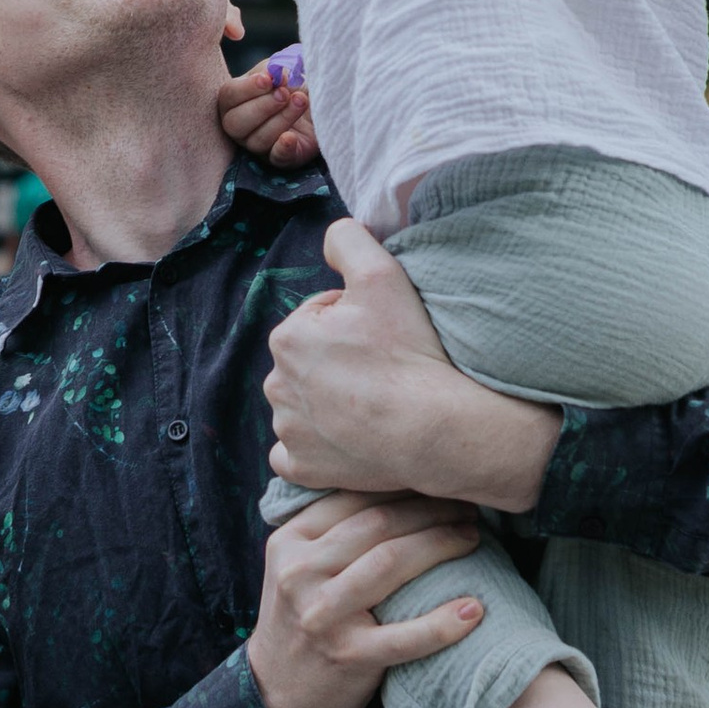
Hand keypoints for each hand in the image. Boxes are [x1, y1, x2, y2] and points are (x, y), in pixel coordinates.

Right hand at [216, 41, 316, 170]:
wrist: (322, 103)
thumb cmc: (295, 84)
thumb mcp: (283, 69)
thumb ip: (275, 69)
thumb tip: (273, 74)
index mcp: (236, 100)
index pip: (228, 96)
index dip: (246, 89)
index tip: (268, 79)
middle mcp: (241, 125)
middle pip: (235, 123)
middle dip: (261, 106)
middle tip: (284, 93)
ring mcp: (259, 145)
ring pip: (257, 140)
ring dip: (280, 119)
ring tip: (300, 101)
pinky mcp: (282, 158)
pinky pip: (277, 158)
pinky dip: (282, 148)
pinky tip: (290, 137)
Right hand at [245, 489, 489, 707]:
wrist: (276, 694)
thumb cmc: (302, 621)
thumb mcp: (296, 568)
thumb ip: (330, 531)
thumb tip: (396, 484)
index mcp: (290, 542)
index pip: (354, 498)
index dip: (403, 487)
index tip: (439, 484)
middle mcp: (300, 571)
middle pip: (378, 524)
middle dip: (430, 511)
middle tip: (467, 508)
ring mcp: (322, 614)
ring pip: (391, 562)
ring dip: (441, 545)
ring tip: (472, 539)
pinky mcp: (347, 655)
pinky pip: (405, 635)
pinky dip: (443, 622)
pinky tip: (474, 609)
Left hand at [265, 217, 557, 512]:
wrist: (433, 428)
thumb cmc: (407, 352)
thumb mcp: (381, 273)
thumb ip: (347, 240)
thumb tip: (331, 241)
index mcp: (287, 336)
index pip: (320, 318)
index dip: (357, 323)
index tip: (384, 338)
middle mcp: (275, 384)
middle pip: (311, 362)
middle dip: (339, 362)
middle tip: (382, 371)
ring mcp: (287, 431)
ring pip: (304, 405)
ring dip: (329, 403)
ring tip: (373, 405)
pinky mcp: (301, 468)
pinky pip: (297, 454)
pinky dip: (317, 448)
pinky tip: (347, 441)